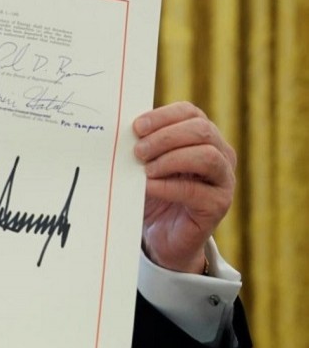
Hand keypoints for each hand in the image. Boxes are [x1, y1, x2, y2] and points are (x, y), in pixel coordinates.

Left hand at [133, 101, 235, 272]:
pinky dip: (168, 186)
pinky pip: (196, 191)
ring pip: (206, 156)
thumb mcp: (146, 165)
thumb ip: (143, 147)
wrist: (162, 235)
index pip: (190, 113)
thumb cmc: (154, 193)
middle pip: (201, 130)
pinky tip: (148, 187)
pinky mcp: (219, 205)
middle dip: (165, 137)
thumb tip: (123, 132)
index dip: (163, 116)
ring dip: (171, 159)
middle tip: (138, 151)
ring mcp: (223, 180)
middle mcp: (221, 154)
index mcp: (203, 137)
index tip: (136, 127)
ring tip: (146, 170)